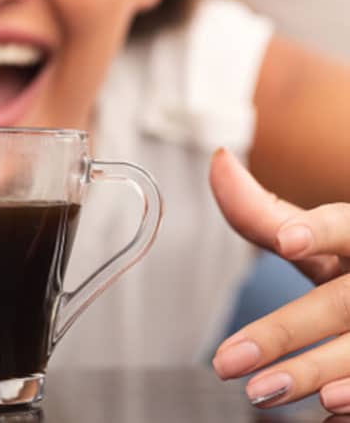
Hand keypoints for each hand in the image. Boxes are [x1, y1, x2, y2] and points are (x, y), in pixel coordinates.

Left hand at [210, 148, 349, 412]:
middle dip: (284, 331)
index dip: (322, 230)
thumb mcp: (324, 237)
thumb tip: (218, 159)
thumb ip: (266, 212)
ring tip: (261, 393)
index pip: (348, 225)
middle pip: (341, 302)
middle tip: (226, 361)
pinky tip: (326, 415)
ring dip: (315, 373)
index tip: (289, 238)